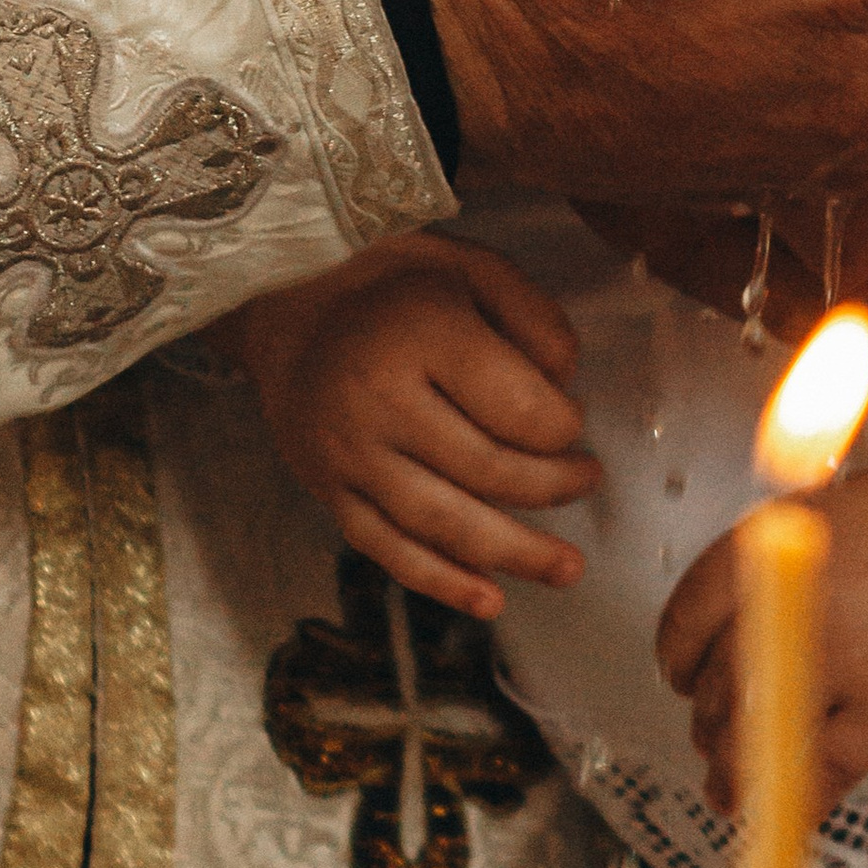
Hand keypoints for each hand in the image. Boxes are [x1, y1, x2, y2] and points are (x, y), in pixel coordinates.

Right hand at [226, 237, 599, 620]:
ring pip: (441, 523)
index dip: (564, 426)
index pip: (517, 409)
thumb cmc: (391, 282)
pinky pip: (387, 549)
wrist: (280, 300)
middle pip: (487, 471)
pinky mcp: (328, 490)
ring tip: (568, 567)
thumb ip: (534, 317)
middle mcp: (378, 400)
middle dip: (553, 487)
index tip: (573, 419)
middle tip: (586, 479)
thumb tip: (568, 388)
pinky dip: (442, 582)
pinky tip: (491, 601)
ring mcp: (349, 453)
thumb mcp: (471, 266)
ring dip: (514, 553)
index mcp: (421, 335)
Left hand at [657, 467, 867, 811]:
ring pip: (759, 732)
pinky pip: (829, 767)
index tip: (677, 676)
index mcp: (767, 547)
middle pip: (716, 682)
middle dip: (705, 718)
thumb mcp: (828, 513)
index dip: (673, 658)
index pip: (687, 617)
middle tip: (708, 733)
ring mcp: (839, 657)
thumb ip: (775, 565)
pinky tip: (782, 817)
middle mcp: (790, 602)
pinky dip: (801, 799)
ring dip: (734, 768)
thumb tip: (731, 625)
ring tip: (725, 788)